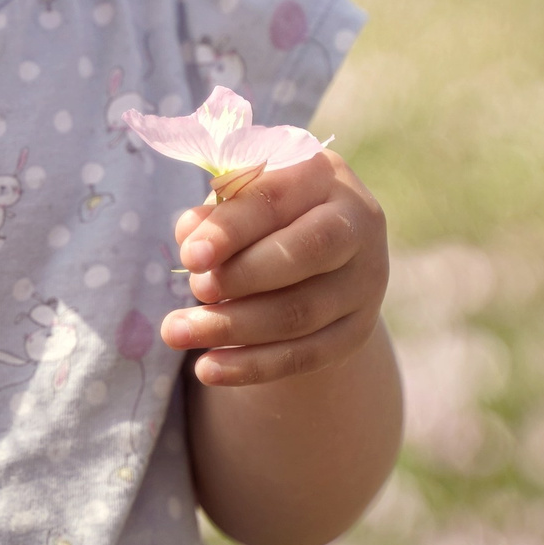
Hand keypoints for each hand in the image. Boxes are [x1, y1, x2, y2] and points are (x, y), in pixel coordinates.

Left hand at [164, 150, 388, 385]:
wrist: (318, 257)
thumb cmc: (266, 217)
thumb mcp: (244, 201)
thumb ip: (217, 213)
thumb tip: (190, 234)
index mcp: (325, 176)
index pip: (276, 199)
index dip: (230, 229)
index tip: (189, 256)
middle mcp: (358, 225)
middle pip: (303, 254)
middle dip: (240, 277)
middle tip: (195, 290)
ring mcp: (365, 282)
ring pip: (300, 313)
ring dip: (233, 327)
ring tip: (177, 332)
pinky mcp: (358, 330)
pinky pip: (304, 356)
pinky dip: (252, 365)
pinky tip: (208, 368)